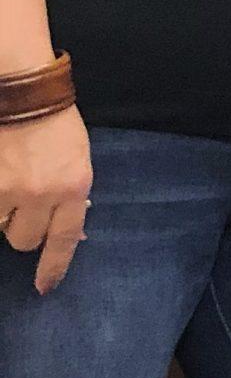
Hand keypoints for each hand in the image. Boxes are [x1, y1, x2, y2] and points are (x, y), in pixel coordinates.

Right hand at [0, 104, 93, 293]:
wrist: (22, 91)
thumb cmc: (54, 123)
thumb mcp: (77, 161)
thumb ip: (71, 196)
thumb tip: (67, 233)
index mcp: (74, 186)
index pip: (65, 239)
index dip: (53, 267)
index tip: (44, 286)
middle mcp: (42, 193)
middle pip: (25, 240)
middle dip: (23, 229)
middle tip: (23, 206)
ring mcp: (8, 188)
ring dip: (3, 213)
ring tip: (11, 183)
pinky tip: (3, 178)